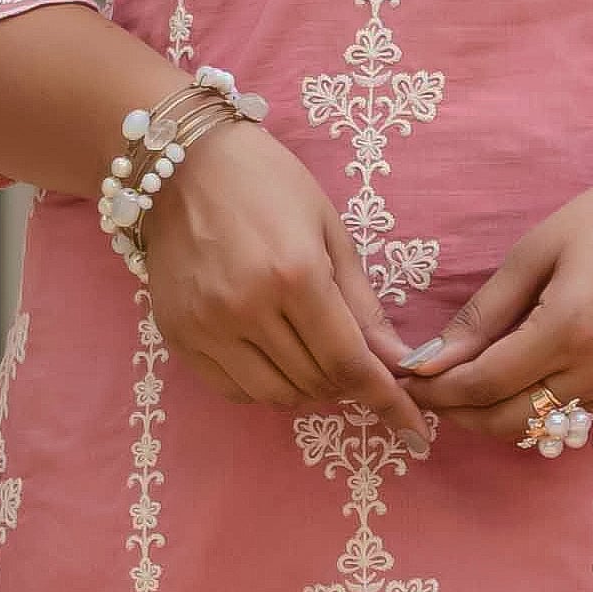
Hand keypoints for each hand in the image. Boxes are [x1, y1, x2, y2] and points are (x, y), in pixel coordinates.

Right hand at [144, 122, 421, 438]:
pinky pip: (233, 389)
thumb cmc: (266, 182)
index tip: (415, 429)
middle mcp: (246, 308)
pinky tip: (276, 358)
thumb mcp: (328, 229)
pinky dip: (265, 387)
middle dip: (349, 384)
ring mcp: (205, 326)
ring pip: (275, 395)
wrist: (178, 162)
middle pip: (315, 383)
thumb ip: (362, 302)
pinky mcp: (177, 335)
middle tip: (358, 362)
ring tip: (317, 357)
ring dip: (309, 389)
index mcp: (294, 275)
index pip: (348, 362)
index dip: (387, 400)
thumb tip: (396, 362)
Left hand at [402, 155, 592, 445]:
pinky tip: (517, 381)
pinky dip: (535, 410)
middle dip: (459, 413)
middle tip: (428, 389)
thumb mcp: (537, 250)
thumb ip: (484, 312)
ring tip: (464, 388)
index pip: (484, 384)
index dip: (438, 389)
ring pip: (539, 429)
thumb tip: (434, 357)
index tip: (408, 378)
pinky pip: (571, 417)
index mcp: (568, 329)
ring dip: (494, 417)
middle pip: (507, 421)